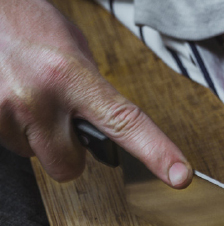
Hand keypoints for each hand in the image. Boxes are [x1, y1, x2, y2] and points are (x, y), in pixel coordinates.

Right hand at [0, 0, 191, 187]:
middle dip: (68, 153)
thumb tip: (108, 124)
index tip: (180, 175)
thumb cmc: (26, 25)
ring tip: (30, 101)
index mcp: (71, 76)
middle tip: (60, 121)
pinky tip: (14, 104)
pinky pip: (14, 148)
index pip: (126, 124)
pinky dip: (18, 132)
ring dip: (39, 139)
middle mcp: (39, 98)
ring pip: (38, 158)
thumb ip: (96, 93)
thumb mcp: (74, 51)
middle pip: (70, 167)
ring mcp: (6, 113)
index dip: (157, 153)